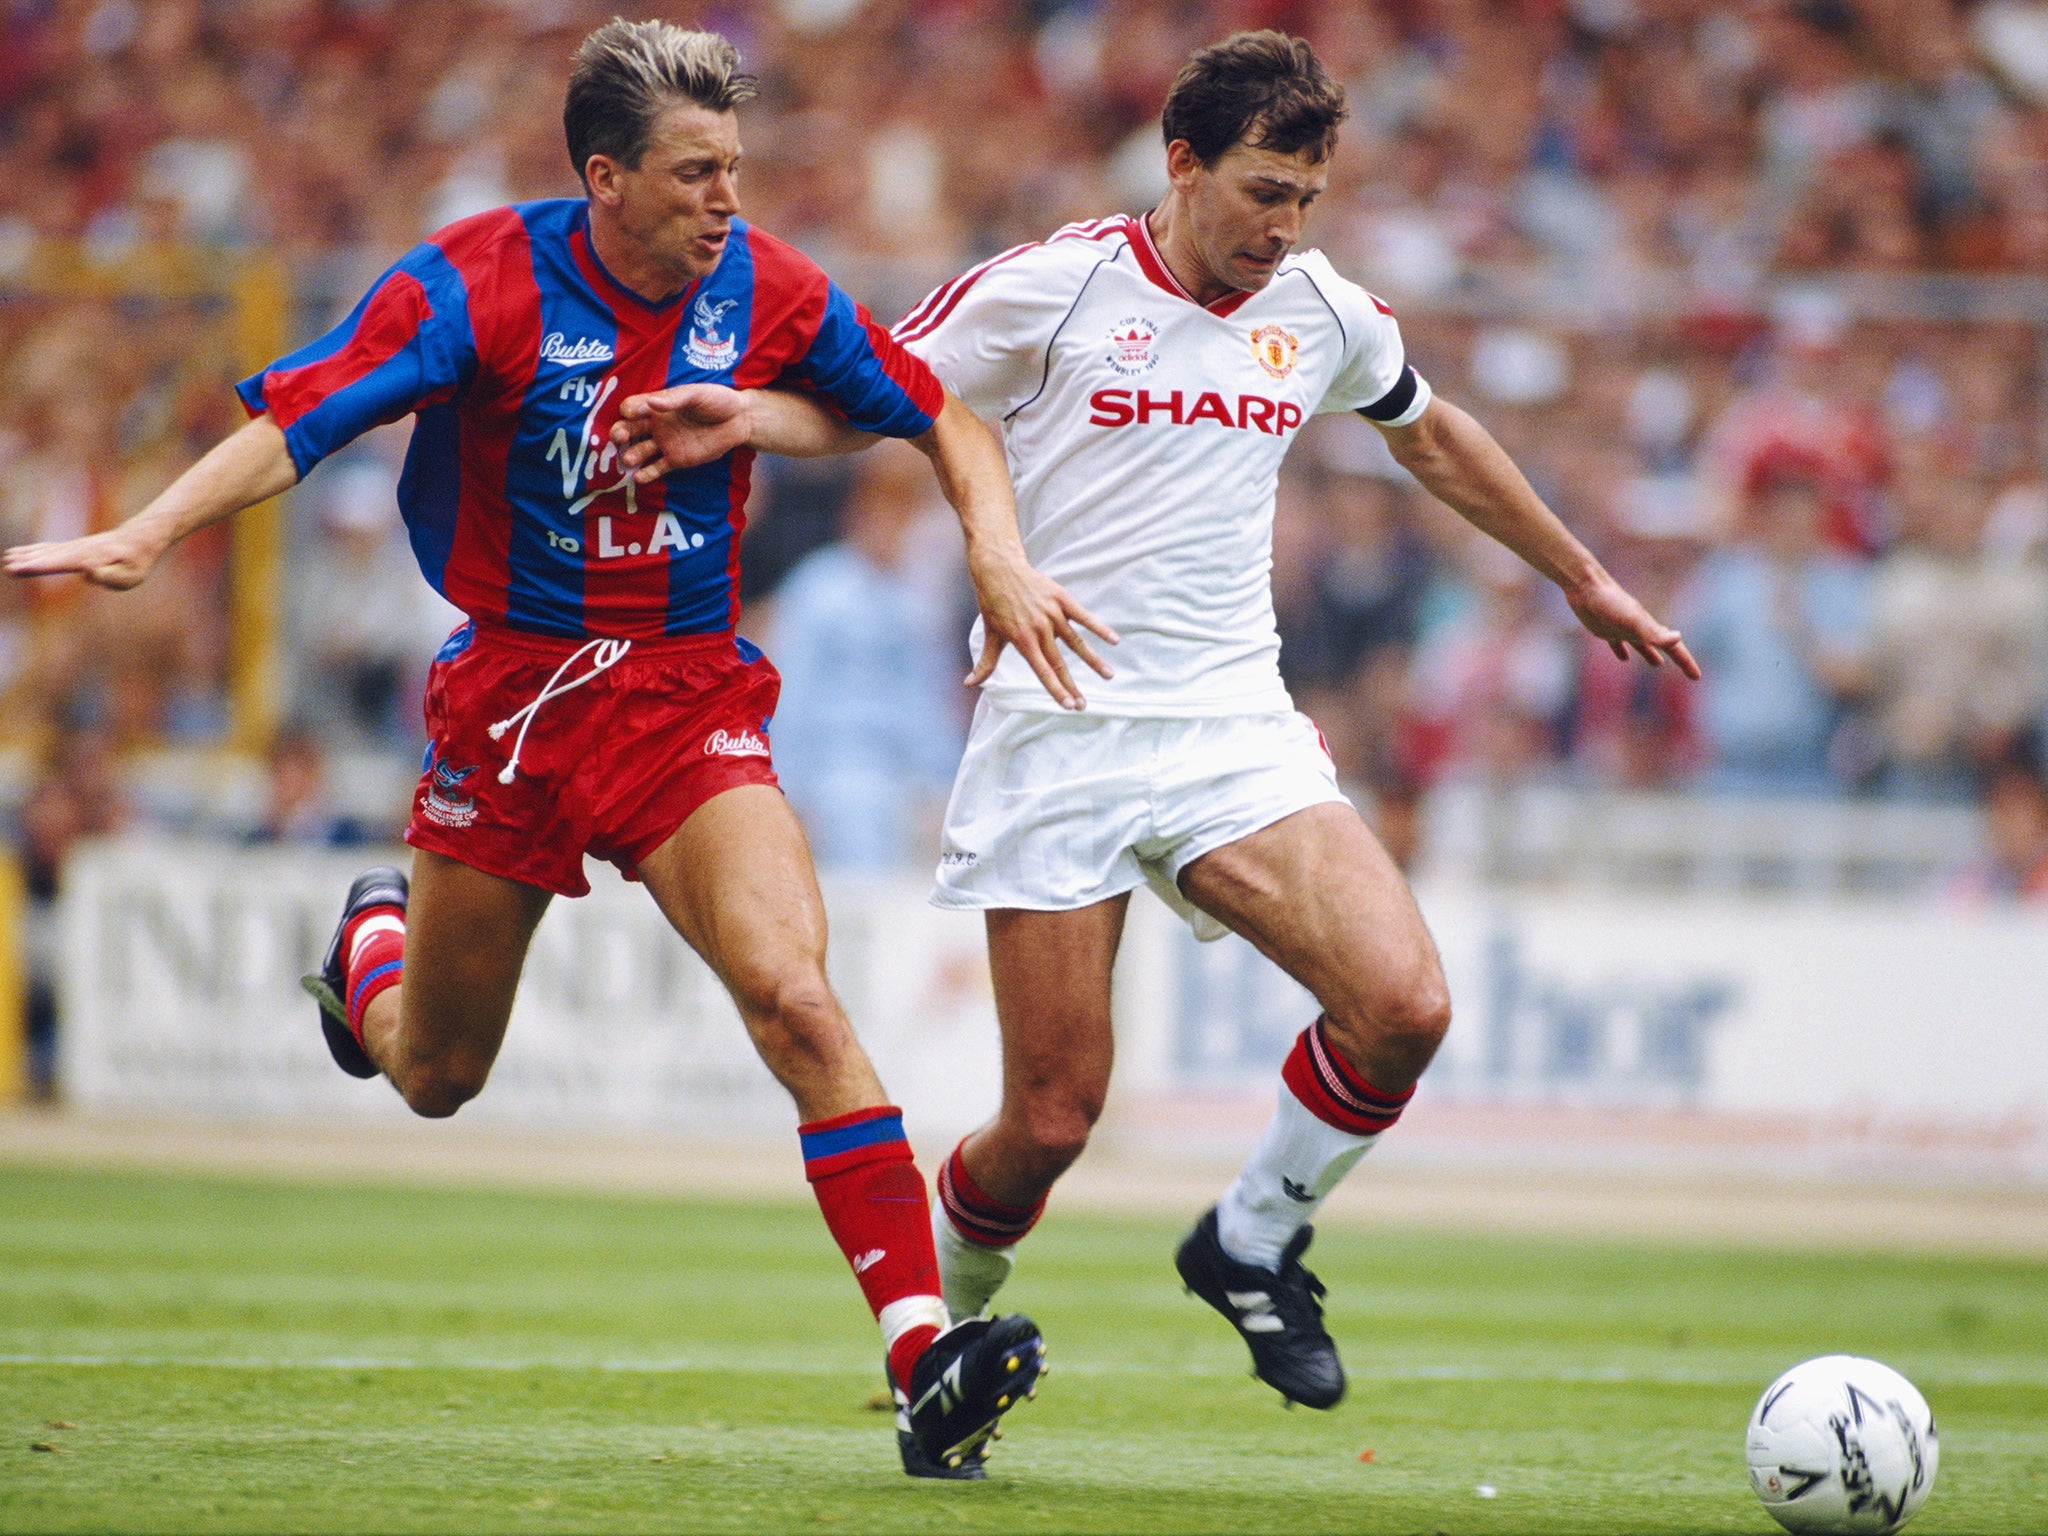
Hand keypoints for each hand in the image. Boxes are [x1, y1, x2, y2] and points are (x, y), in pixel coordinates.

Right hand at [4, 524, 167, 589]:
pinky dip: (34, 550)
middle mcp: (79, 550)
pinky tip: (19, 552)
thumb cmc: (136, 562)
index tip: (21, 567)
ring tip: (8, 558)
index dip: (41, 566)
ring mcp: (75, 547)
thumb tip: (86, 573)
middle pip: (50, 556)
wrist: (140, 538)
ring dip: (28, 555)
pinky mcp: (74, 547)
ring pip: (48, 550)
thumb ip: (108, 576)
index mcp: (91, 558)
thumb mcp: (130, 575)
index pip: (61, 563)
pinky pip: (50, 548)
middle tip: (8, 566)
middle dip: (29, 562)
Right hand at [610, 384, 753, 482]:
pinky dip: (647, 474)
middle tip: (619, 437)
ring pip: (641, 451)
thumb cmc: (716, 400)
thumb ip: (674, 400)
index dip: (630, 409)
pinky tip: (639, 477)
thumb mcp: (697, 394)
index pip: (635, 407)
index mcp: (659, 405)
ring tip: (629, 460)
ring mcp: (665, 443)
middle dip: (621, 433)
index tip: (630, 412)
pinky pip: (657, 468)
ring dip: (632, 455)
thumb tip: (652, 402)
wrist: (738, 420)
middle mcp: (657, 424)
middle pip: (630, 429)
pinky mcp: (676, 459)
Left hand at [966, 544, 1118, 708]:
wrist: (999, 568)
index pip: (1043, 671)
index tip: (1068, 705)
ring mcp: (1052, 613)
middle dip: (1073, 686)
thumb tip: (969, 684)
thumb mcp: (990, 634)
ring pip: (1077, 642)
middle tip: (1084, 705)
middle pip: (1061, 663)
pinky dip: (1099, 628)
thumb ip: (986, 663)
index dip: (1056, 689)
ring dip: (1094, 660)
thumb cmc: (992, 603)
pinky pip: (1083, 616)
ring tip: (1109, 676)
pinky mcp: (1061, 599)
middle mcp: (1039, 629)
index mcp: (1023, 641)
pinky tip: (1114, 640)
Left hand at [1566, 568, 1700, 678]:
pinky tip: (1623, 658)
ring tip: (1657, 663)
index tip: (1697, 677)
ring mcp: (1623, 629)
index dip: (1686, 663)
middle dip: (1677, 658)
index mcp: (1650, 628)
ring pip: (1642, 645)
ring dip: (1650, 654)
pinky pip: (1617, 643)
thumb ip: (1654, 632)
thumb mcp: (1634, 621)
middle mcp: (1640, 629)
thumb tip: (1678, 637)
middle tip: (1687, 670)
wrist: (1586, 589)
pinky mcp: (1606, 629)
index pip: (1674, 648)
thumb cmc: (1611, 605)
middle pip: (1663, 646)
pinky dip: (1622, 651)